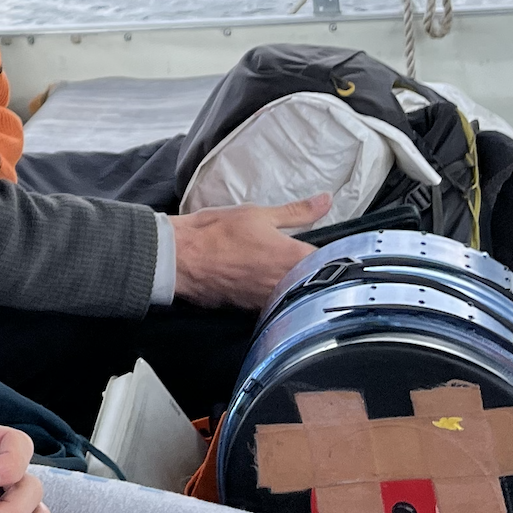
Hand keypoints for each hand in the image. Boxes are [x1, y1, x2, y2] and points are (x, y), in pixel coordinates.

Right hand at [170, 193, 330, 308]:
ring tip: (277, 269)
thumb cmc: (217, 232)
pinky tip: (261, 282)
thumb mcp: (259, 214)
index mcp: (293, 258)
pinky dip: (272, 294)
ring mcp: (270, 301)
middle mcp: (286, 284)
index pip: (331, 261)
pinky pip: (274, 304)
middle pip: (315, 282)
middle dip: (312, 271)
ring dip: (294, 284)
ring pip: (295, 295)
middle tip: (300, 257)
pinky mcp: (253, 311)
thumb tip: (326, 200)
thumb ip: (297, 212)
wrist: (180, 258)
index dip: (332, 254)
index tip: (327, 248)